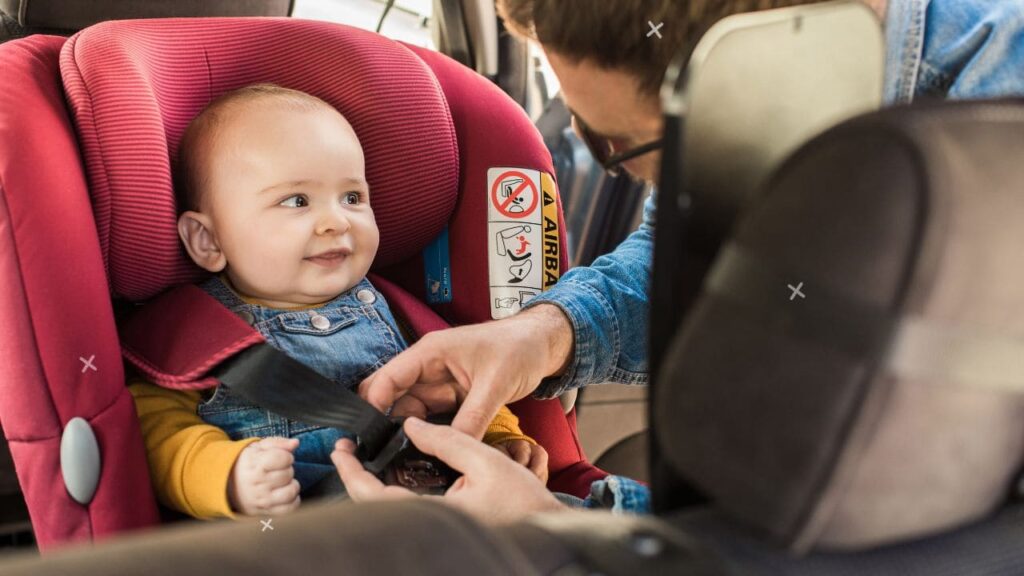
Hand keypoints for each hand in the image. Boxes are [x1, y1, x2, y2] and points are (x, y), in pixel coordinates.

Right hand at [228, 437, 300, 515]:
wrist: (227, 484)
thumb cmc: (248, 463)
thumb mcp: (258, 447)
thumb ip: (278, 443)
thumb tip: (295, 443)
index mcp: (254, 465)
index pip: (282, 458)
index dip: (286, 456)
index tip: (281, 457)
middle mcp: (257, 484)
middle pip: (288, 474)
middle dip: (287, 469)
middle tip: (278, 470)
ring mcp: (262, 500)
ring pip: (291, 491)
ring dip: (292, 485)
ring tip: (283, 482)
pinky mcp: (266, 512)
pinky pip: (290, 508)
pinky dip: (293, 500)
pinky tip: (285, 493)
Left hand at [331, 418, 564, 522]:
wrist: (548, 530)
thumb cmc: (524, 501)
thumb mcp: (486, 460)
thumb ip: (447, 440)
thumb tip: (412, 425)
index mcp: (435, 515)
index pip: (375, 497)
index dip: (352, 473)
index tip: (341, 450)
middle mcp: (430, 527)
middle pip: (375, 507)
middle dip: (356, 477)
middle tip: (348, 450)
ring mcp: (435, 530)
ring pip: (389, 510)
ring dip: (373, 485)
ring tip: (366, 456)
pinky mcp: (443, 529)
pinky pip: (407, 512)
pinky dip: (394, 491)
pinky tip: (395, 472)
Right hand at [359, 304, 573, 438]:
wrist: (542, 345)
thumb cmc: (519, 348)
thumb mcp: (495, 385)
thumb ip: (473, 418)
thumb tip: (454, 448)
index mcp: (430, 353)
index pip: (388, 378)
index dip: (374, 406)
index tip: (369, 437)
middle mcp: (428, 367)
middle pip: (392, 397)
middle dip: (385, 423)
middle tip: (384, 454)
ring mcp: (438, 383)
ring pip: (409, 411)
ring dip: (407, 432)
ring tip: (404, 459)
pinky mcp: (451, 396)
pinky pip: (430, 418)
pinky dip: (427, 433)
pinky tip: (427, 452)